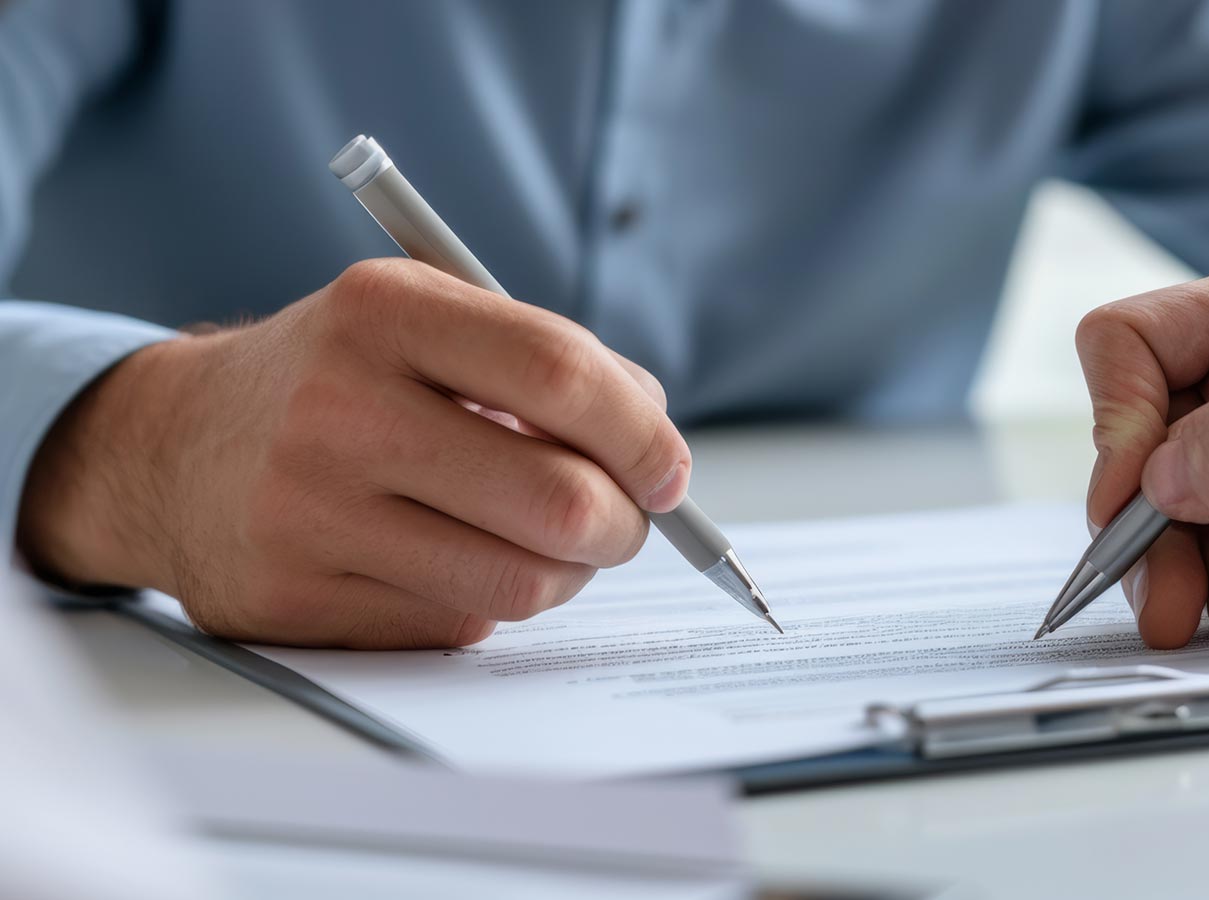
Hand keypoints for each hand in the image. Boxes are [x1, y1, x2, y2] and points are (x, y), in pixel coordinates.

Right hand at [17, 259, 687, 647]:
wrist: (173, 445)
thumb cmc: (340, 378)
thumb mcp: (425, 319)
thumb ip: (548, 363)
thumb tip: (660, 448)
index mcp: (382, 312)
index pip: (559, 374)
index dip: (642, 433)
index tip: (669, 470)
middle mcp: (337, 409)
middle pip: (558, 498)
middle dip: (624, 523)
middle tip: (625, 520)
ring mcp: (308, 512)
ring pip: (521, 582)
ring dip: (567, 573)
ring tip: (549, 542)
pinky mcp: (293, 599)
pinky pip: (458, 624)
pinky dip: (488, 599)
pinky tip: (456, 560)